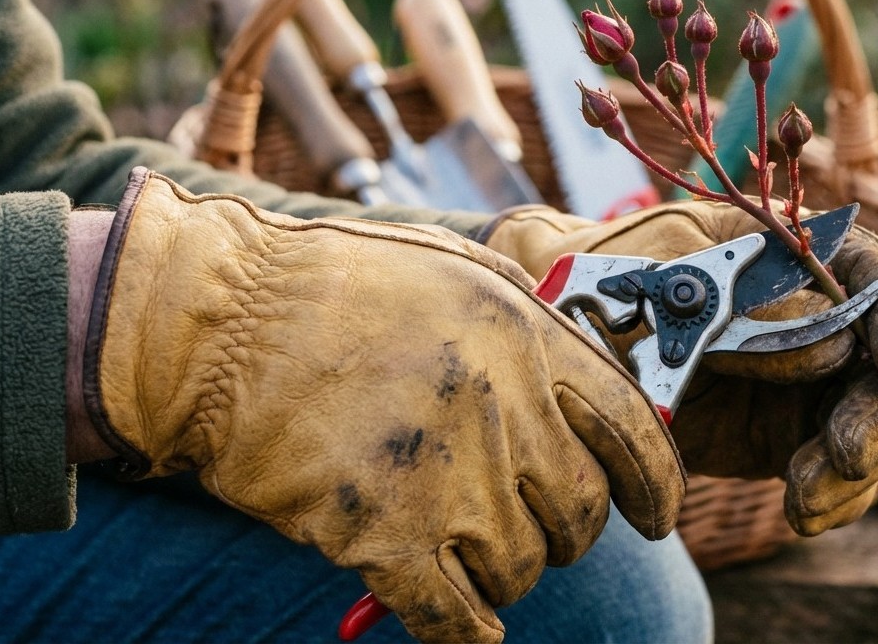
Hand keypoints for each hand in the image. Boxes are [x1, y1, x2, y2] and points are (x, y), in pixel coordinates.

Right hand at [81, 169, 683, 642]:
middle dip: (568, 529)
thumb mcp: (458, 270)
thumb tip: (589, 389)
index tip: (660, 516)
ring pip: (522, 567)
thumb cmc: (337, 287)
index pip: (632, 430)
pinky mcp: (382, 535)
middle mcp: (503, 408)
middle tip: (535, 522)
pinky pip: (454, 618)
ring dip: (505, 569)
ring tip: (464, 540)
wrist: (217, 324)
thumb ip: (533, 326)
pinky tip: (468, 625)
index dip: (657, 484)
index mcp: (527, 336)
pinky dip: (467, 633)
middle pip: (579, 511)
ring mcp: (446, 476)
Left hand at [482, 200, 877, 534]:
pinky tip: (802, 514)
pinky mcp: (790, 432)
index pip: (876, 272)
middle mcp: (820, 311)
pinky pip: (840, 470)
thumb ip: (740, 303)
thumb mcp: (658, 273)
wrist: (564, 327)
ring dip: (856, 471)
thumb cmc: (606, 274)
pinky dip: (837, 497)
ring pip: (875, 424)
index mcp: (795, 250)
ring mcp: (811, 376)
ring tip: (803, 503)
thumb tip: (833, 340)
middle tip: (838, 460)